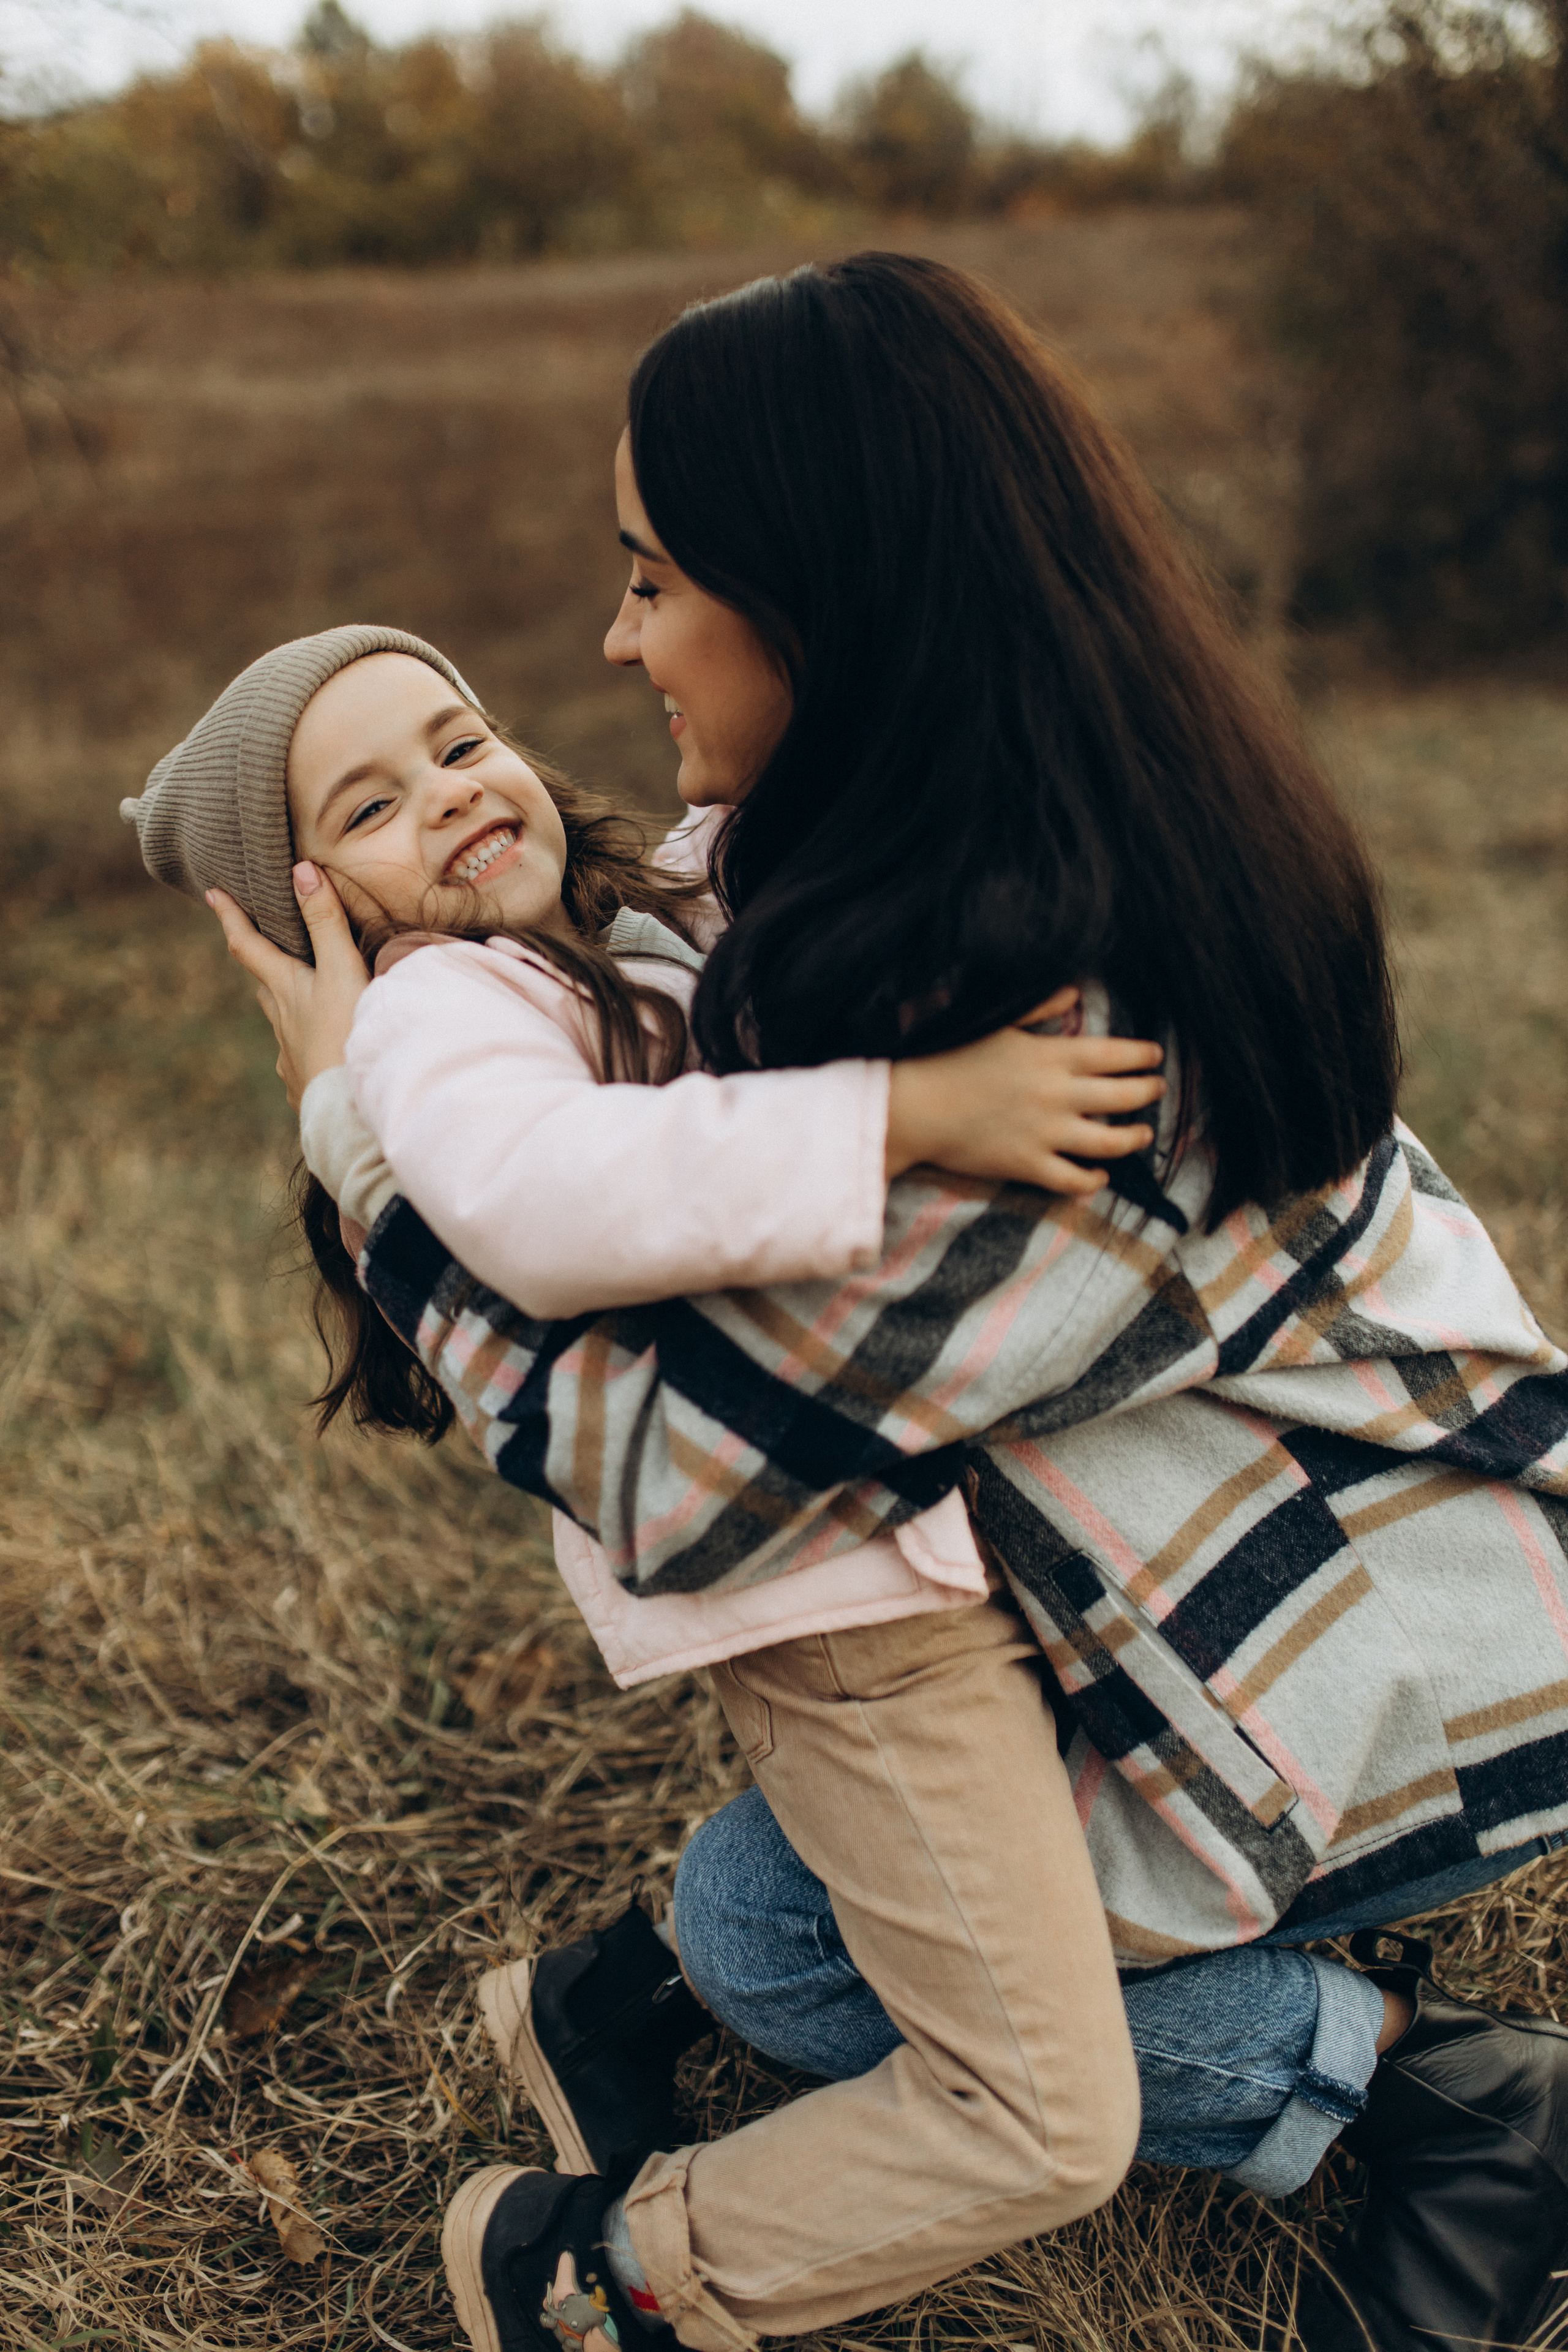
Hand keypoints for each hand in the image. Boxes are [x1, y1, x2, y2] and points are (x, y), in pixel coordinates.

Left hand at [206, 863, 369, 1112]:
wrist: (349, 1109)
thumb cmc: (348, 1035)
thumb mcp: (342, 971)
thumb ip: (326, 922)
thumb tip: (301, 869)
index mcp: (285, 990)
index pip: (248, 946)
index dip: (230, 917)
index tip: (211, 893)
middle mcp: (280, 1023)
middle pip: (266, 987)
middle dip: (267, 967)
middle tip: (271, 951)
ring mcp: (289, 1059)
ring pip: (283, 1026)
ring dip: (292, 1011)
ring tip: (310, 1006)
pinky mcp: (304, 1088)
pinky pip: (301, 1063)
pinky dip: (311, 1053)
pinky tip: (327, 1060)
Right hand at [886, 987, 1165, 1194]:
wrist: (916, 1105)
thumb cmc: (952, 1059)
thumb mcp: (999, 1023)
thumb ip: (1040, 1008)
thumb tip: (1073, 992)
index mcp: (1051, 1056)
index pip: (1115, 1055)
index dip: (1142, 1056)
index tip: (1156, 1056)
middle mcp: (1057, 1095)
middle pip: (1123, 1096)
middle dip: (1148, 1091)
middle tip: (1157, 1088)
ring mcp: (1045, 1133)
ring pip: (1109, 1142)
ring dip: (1133, 1137)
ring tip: (1143, 1133)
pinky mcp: (1028, 1165)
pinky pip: (1074, 1180)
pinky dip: (1093, 1180)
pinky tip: (1100, 1175)